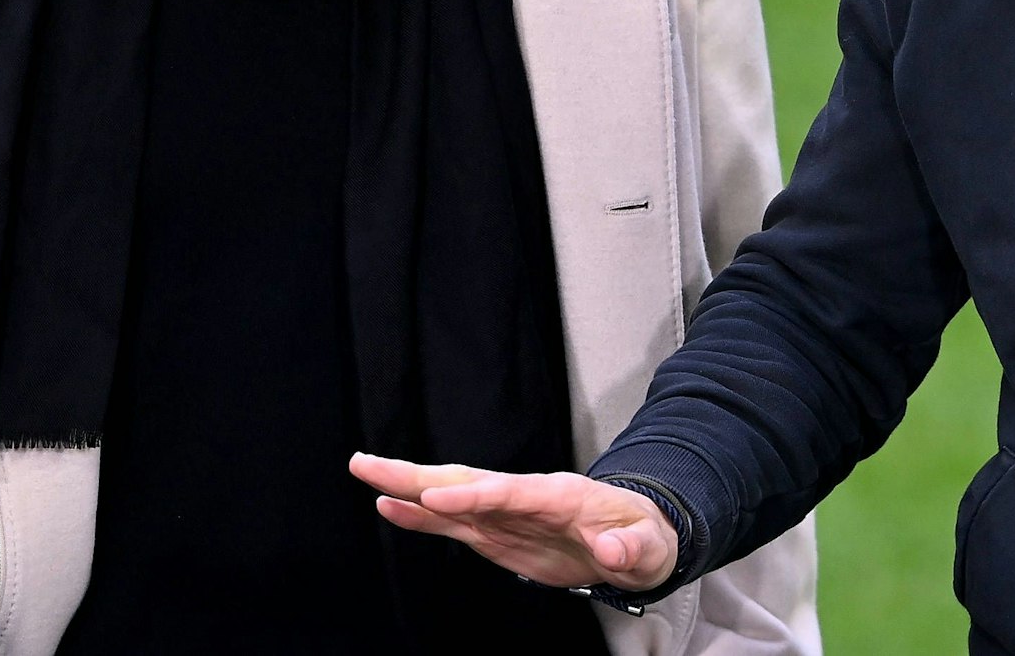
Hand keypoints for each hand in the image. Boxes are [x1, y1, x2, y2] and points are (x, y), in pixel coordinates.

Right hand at [349, 454, 678, 592]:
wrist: (636, 540)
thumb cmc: (644, 539)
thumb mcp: (650, 548)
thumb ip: (632, 547)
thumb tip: (615, 550)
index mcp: (560, 495)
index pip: (509, 492)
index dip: (472, 494)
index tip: (433, 495)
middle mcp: (524, 496)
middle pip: (465, 480)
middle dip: (418, 474)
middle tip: (369, 464)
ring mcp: (506, 513)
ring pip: (450, 496)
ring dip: (407, 485)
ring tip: (365, 471)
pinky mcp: (497, 532)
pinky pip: (453, 523)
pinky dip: (421, 515)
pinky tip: (390, 507)